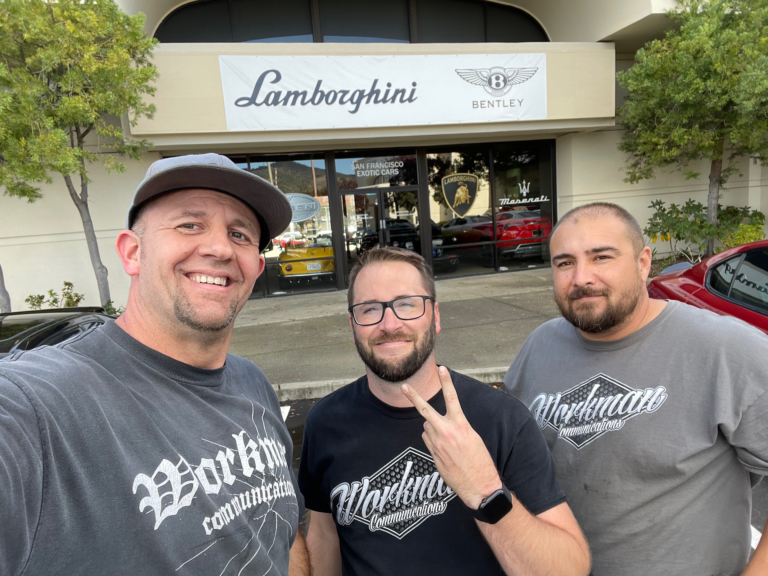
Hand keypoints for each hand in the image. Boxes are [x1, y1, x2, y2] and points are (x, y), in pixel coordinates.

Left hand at [401, 366, 501, 508]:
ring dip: (433, 428)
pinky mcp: (433, 455)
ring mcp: (437, 444)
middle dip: (413, 397)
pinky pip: (428, 440)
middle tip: (404, 386)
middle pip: (425, 410)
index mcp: (461, 425)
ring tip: (448, 440)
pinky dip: (433, 440)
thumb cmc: (480, 461)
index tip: (442, 368)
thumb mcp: (473, 437)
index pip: (452, 398)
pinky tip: (445, 450)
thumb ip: (457, 426)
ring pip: (427, 426)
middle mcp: (446, 432)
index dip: (446, 382)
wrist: (479, 486)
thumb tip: (443, 423)